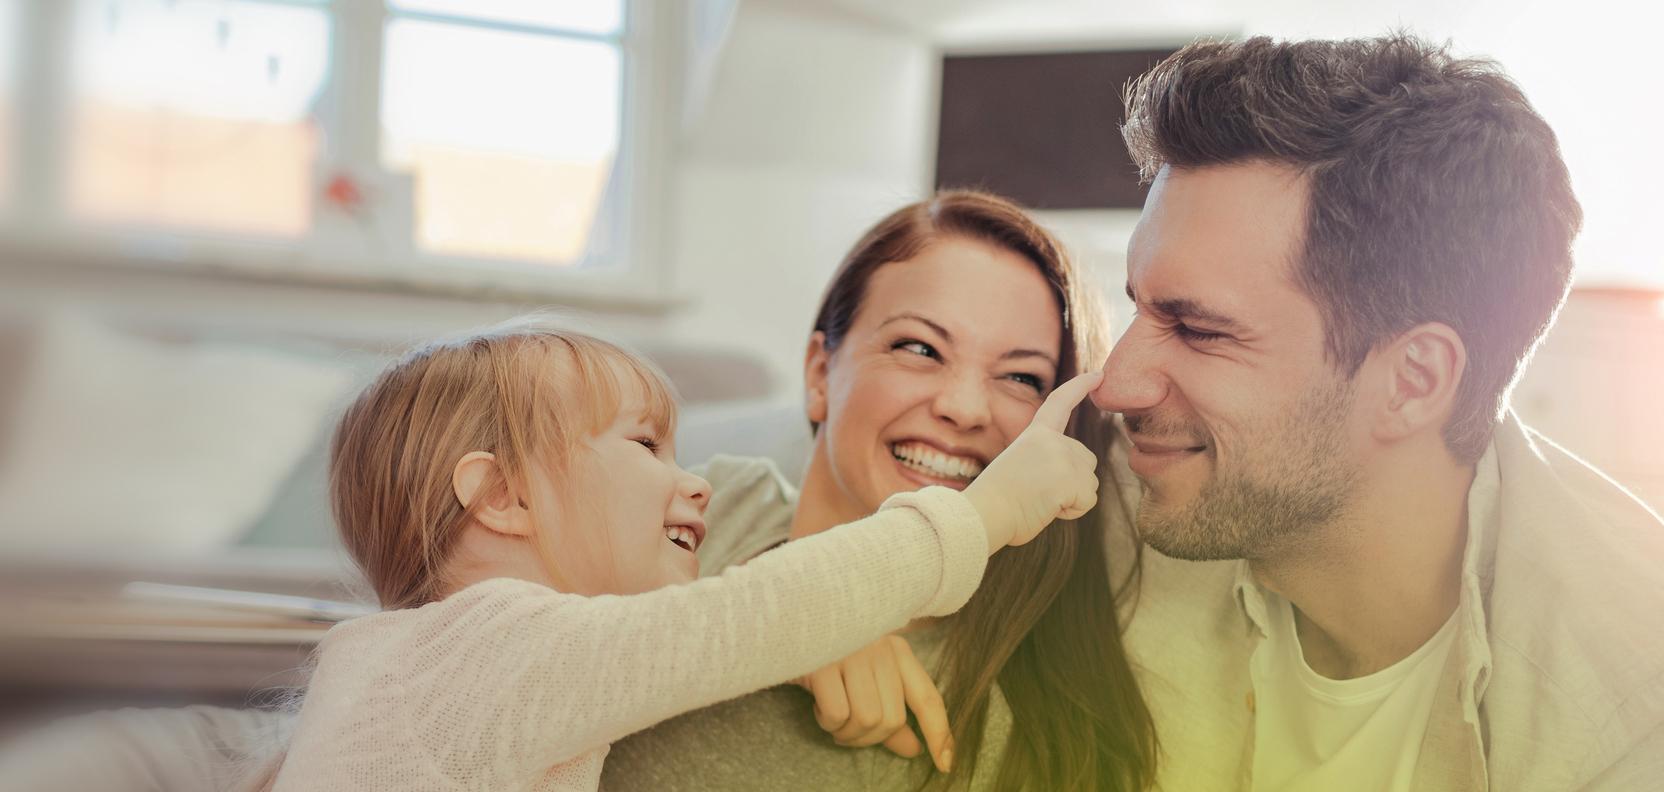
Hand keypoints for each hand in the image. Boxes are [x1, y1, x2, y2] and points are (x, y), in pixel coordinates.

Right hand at [794, 634, 953, 772]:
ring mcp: (853, 652)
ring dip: (845, 731)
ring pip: (867, 718)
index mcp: (896, 650)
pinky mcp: (824, 662)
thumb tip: (914, 748)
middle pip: (892, 719)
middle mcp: (880, 648)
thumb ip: (889, 712)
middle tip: (846, 731)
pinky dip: (826, 721)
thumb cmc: (825, 653)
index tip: (945, 764)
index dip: (939, 734)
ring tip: (830, 715)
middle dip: (868, 738)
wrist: (784, 616)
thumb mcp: (862, 679)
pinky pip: (837, 714)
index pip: (928, 698)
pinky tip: (816, 703)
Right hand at [964, 370, 1103, 549]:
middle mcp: (1053, 440)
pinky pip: (1087, 501)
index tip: (1099, 374)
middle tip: (1037, 492)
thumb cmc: (995, 501)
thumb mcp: (1020, 468)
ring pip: (1090, 483)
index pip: (1060, 403)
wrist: (983, 513)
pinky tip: (1047, 509)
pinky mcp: (1072, 478)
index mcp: (1035, 434)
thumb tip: (1072, 485)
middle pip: (1086, 459)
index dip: (1080, 387)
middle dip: (1073, 481)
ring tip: (1040, 501)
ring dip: (1071, 498)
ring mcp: (1064, 457)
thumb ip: (1047, 463)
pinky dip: (1071, 511)